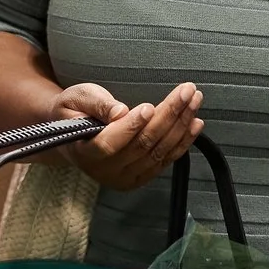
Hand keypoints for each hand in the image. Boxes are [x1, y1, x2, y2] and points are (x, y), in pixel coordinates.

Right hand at [50, 81, 203, 191]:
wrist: (74, 135)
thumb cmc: (73, 111)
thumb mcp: (76, 98)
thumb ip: (96, 104)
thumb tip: (120, 112)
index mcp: (84, 152)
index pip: (108, 144)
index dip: (131, 127)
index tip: (149, 106)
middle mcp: (104, 171)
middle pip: (142, 145)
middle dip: (168, 115)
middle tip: (186, 90)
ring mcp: (124, 177)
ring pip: (158, 152)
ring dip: (180, 125)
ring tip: (194, 100)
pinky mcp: (140, 177)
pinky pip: (165, 160)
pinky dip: (183, 141)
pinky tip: (195, 123)